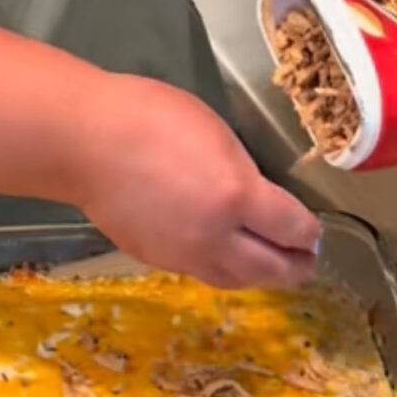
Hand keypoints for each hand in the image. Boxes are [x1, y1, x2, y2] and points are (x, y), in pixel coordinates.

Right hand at [72, 76, 320, 289]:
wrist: (84, 141)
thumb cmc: (149, 116)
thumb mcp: (214, 131)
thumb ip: (241, 172)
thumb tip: (253, 199)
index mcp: (236, 196)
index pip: (291, 228)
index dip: (308, 232)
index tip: (313, 230)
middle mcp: (216, 236)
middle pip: (271, 268)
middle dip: (295, 266)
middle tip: (305, 260)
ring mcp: (183, 254)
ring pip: (235, 280)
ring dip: (260, 276)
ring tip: (270, 266)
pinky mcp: (156, 260)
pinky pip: (201, 272)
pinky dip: (222, 269)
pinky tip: (223, 255)